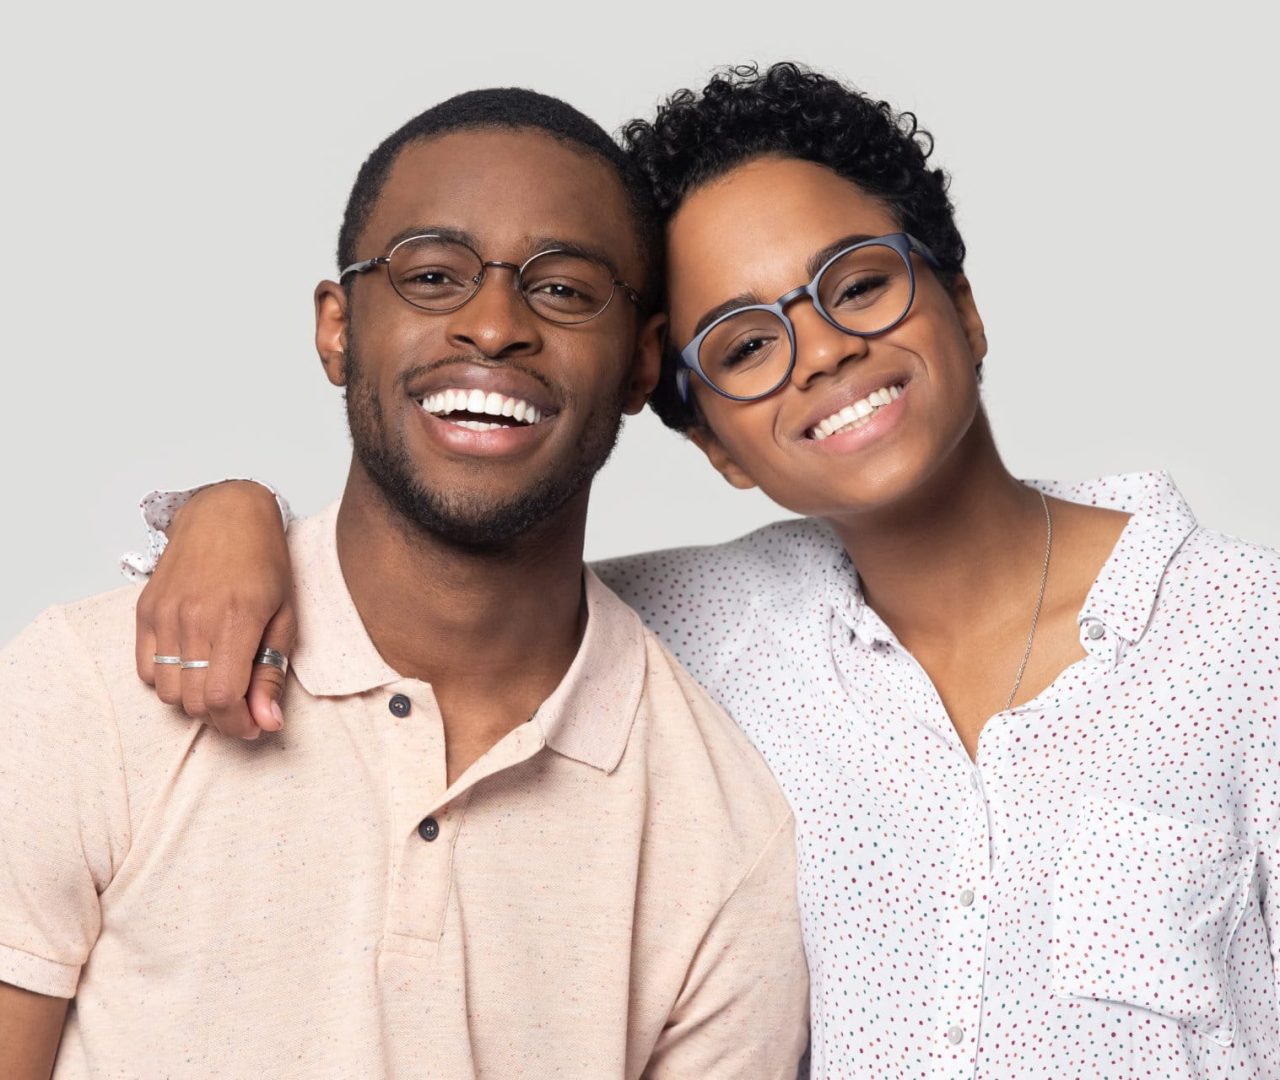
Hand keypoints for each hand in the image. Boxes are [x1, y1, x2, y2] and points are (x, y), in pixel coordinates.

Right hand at [135, 481, 295, 738]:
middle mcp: (193, 619)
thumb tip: (267, 720)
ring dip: (195, 701)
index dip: (239, 723)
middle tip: (243, 707)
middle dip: (222, 717)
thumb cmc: (264, 561)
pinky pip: (146, 671)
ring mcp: (164, 615)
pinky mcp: (145, 612)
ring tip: (220, 681)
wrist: (226, 513)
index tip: (255, 724)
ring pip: (168, 692)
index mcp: (235, 619)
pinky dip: (169, 681)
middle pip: (195, 701)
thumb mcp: (285, 615)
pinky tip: (194, 666)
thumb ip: (272, 671)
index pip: (223, 698)